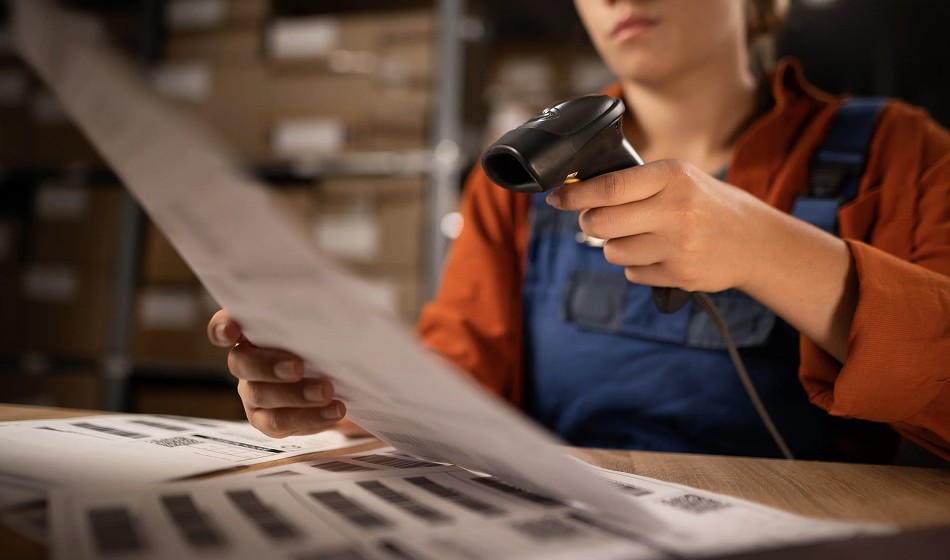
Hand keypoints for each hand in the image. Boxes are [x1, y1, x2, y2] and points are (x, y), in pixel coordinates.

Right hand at [207, 309, 367, 437]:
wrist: (347, 379)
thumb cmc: (331, 342)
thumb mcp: (327, 323)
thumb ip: (317, 313)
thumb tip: (333, 300)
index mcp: (255, 331)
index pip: (224, 325)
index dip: (223, 327)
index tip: (233, 330)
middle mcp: (247, 361)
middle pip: (241, 363)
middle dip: (269, 366)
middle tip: (298, 367)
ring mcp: (254, 392)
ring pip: (262, 396)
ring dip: (296, 395)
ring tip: (327, 392)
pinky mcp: (267, 420)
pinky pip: (279, 423)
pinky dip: (309, 418)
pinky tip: (333, 411)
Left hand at [546, 160, 764, 293]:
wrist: (754, 241)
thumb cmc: (706, 204)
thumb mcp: (678, 178)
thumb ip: (634, 183)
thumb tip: (578, 193)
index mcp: (672, 177)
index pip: (609, 186)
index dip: (575, 194)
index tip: (556, 198)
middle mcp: (675, 211)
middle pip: (601, 222)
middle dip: (589, 222)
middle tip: (594, 219)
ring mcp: (678, 246)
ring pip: (612, 250)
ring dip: (615, 245)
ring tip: (641, 236)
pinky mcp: (679, 275)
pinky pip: (631, 273)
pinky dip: (636, 265)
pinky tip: (660, 253)